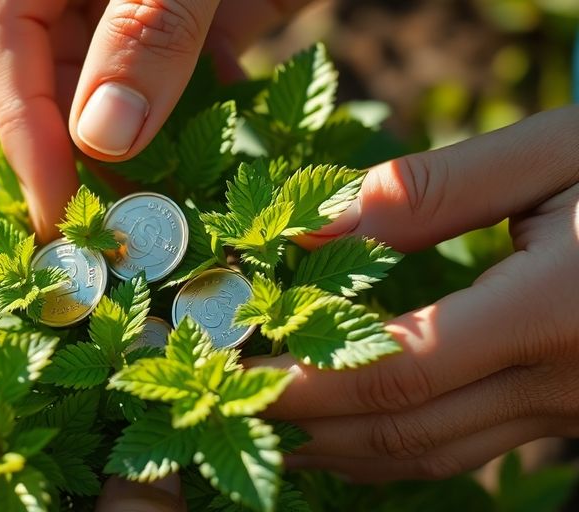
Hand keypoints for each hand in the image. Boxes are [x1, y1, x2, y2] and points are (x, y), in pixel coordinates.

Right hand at [0, 0, 312, 240]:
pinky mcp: (209, 20)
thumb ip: (146, 30)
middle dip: (76, 160)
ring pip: (119, 97)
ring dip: (137, 161)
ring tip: (157, 226)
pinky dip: (198, 134)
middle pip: (52, 82)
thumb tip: (103, 139)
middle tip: (105, 238)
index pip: (4, 45)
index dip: (25, 133)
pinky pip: (187, 88)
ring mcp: (144, 7)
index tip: (55, 213)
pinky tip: (210, 178)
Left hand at [251, 106, 578, 481]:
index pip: (394, 369)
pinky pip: (466, 453)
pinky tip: (344, 428)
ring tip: (260, 420)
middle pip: (400, 429)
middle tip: (218, 395)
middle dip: (296, 421)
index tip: (224, 364)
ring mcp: (571, 411)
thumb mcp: (558, 154)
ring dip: (334, 448)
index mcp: (558, 308)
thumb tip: (314, 227)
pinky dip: (391, 450)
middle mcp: (565, 380)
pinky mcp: (572, 417)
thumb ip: (433, 193)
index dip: (297, 377)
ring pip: (431, 457)